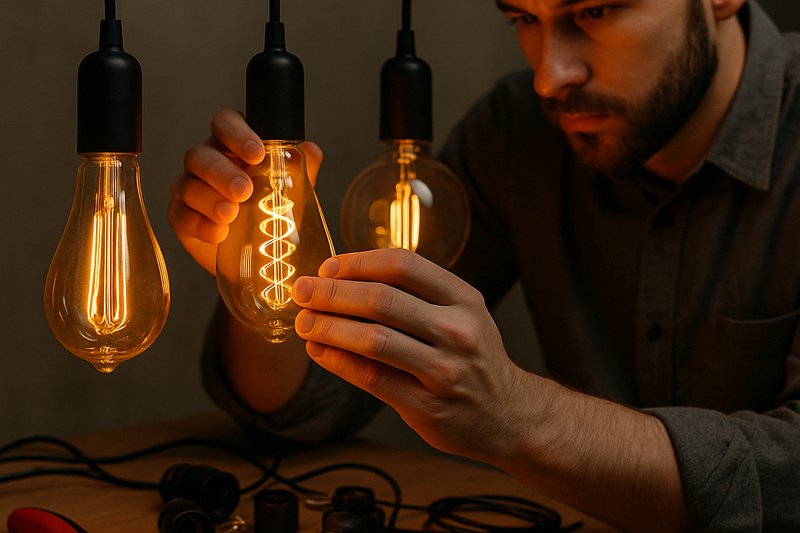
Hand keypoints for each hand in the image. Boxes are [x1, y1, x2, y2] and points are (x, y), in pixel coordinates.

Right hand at [168, 109, 322, 274]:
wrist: (257, 253)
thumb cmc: (271, 211)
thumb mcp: (291, 191)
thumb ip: (300, 169)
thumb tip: (310, 150)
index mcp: (233, 145)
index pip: (225, 123)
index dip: (237, 133)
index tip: (257, 153)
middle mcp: (208, 161)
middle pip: (201, 155)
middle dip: (223, 172)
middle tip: (244, 190)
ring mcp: (190, 188)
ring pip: (189, 184)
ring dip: (210, 199)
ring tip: (231, 214)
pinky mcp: (181, 216)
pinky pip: (182, 216)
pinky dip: (200, 225)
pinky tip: (218, 233)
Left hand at [290, 249, 532, 461]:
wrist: (509, 415)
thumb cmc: (473, 359)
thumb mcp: (462, 315)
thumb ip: (414, 296)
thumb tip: (343, 279)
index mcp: (463, 299)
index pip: (403, 265)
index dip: (358, 263)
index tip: (328, 267)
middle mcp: (457, 330)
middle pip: (381, 300)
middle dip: (332, 293)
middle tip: (302, 291)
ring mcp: (444, 370)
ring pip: (372, 339)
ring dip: (328, 327)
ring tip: (304, 321)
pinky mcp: (427, 406)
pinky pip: (372, 378)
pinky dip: (338, 361)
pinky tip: (319, 350)